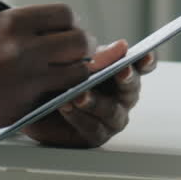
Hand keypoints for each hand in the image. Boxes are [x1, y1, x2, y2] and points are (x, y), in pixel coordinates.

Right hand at [0, 5, 92, 132]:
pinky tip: (50, 88)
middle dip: (84, 45)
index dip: (72, 22)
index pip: (65, 14)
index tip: (70, 28)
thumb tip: (60, 25)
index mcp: (13, 23)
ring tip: (67, 70)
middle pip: (79, 42)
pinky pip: (57, 95)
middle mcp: (23, 49)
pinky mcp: (24, 105)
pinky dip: (58, 92)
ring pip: (77, 72)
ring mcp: (26, 80)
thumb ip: (25, 22)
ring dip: (77, 71)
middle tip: (79, 50)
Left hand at [24, 41, 156, 147]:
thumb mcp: (77, 61)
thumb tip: (122, 46)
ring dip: (97, 103)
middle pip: (132, 88)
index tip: (144, 56)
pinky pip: (94, 130)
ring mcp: (111, 117)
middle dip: (127, 79)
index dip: (147, 61)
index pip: (142, 66)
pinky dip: (81, 119)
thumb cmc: (60, 77)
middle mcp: (122, 96)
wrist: (33, 101)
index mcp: (122, 72)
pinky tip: (68, 107)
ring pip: (113, 112)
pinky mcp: (96, 135)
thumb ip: (100, 56)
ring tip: (79, 95)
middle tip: (120, 71)